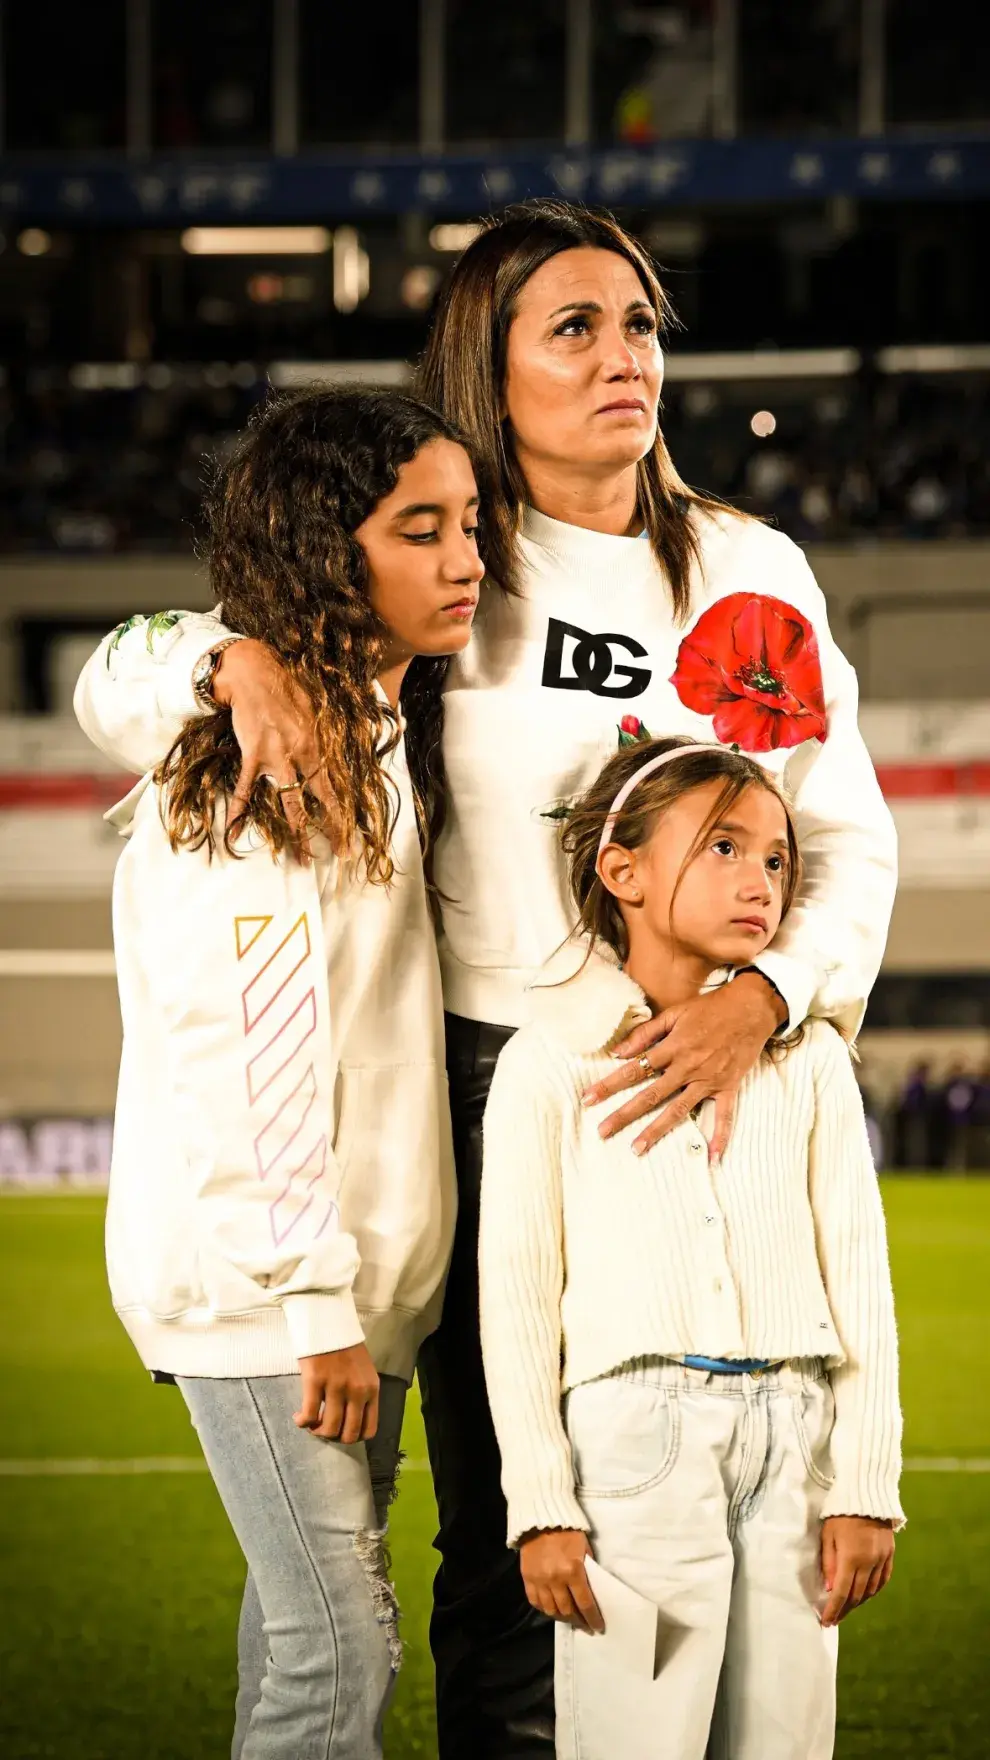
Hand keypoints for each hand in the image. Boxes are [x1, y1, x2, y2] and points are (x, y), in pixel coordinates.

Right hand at [212, 639, 333, 843]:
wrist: (254, 673)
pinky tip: (233, 830)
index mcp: (321, 745)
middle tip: (340, 854)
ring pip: (290, 802)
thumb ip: (328, 734)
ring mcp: (277, 757)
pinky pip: (246, 788)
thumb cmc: (287, 689)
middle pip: (322, 800)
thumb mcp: (318, 710)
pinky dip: (238, 809)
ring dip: (296, 833)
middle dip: (332, 830)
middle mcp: (304, 754)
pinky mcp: (253, 754)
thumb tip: (346, 749)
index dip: (347, 812)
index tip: (354, 833)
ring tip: (300, 860)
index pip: (338, 786)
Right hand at [293, 1344, 379, 1444]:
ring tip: (310, 1423)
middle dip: (334, 1437)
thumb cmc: (344, 1345)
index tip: (341, 1431)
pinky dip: (302, 1422)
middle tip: (323, 1428)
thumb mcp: (363, 1371)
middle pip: (348, 1434)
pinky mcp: (315, 1381)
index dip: (353, 1437)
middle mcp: (358, 1391)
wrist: (328, 1320)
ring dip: (317, 1431)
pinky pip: (308, 1415)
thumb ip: (361, 1393)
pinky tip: (298, 1418)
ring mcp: (337, 1387)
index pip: (369, 1429)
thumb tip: (350, 1417)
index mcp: (372, 1389)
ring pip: (329, 1429)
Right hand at [519, 1530, 603, 1633]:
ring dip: (561, 1617)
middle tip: (584, 1624)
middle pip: (567, 1610)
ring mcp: (539, 1580)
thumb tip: (592, 1589)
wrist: (541, 1518)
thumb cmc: (568, 1532)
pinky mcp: (527, 1578)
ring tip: (568, 1618)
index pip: (585, 1603)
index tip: (597, 1627)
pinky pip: (535, 1601)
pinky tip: (551, 1609)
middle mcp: (556, 1579)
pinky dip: (543, 1608)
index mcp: (573, 1571)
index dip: (592, 1618)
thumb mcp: (585, 1549)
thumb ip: (588, 1570)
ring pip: (550, 1610)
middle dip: (578, 1621)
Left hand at [582, 974, 785, 1158]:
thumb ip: (646, 1032)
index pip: (634, 1070)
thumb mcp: (675, 1013)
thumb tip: (619, 1052)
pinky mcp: (728, 1087)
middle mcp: (688, 1067)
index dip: (609, 1085)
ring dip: (657, 1130)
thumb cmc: (710, 1008)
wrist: (751, 1008)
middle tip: (602, 1132)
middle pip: (650, 1095)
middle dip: (624, 1114)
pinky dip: (719, 1137)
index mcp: (673, 1048)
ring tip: (637, 1148)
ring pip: (678, 1110)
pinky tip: (711, 1158)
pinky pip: (724, 1116)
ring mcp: (708, 1080)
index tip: (589, 1099)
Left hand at [820, 1516, 894, 1626]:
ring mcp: (881, 1560)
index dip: (834, 1610)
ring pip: (871, 1591)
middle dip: (844, 1610)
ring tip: (847, 1608)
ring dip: (858, 1602)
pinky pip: (882, 1581)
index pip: (841, 1593)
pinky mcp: (889, 1555)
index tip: (827, 1622)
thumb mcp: (828, 1536)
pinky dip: (873, 1591)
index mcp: (851, 1558)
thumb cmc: (840, 1514)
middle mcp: (868, 1563)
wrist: (866, 1496)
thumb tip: (830, 1589)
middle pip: (856, 1596)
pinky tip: (865, 1594)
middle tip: (835, 1618)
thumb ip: (829, 1563)